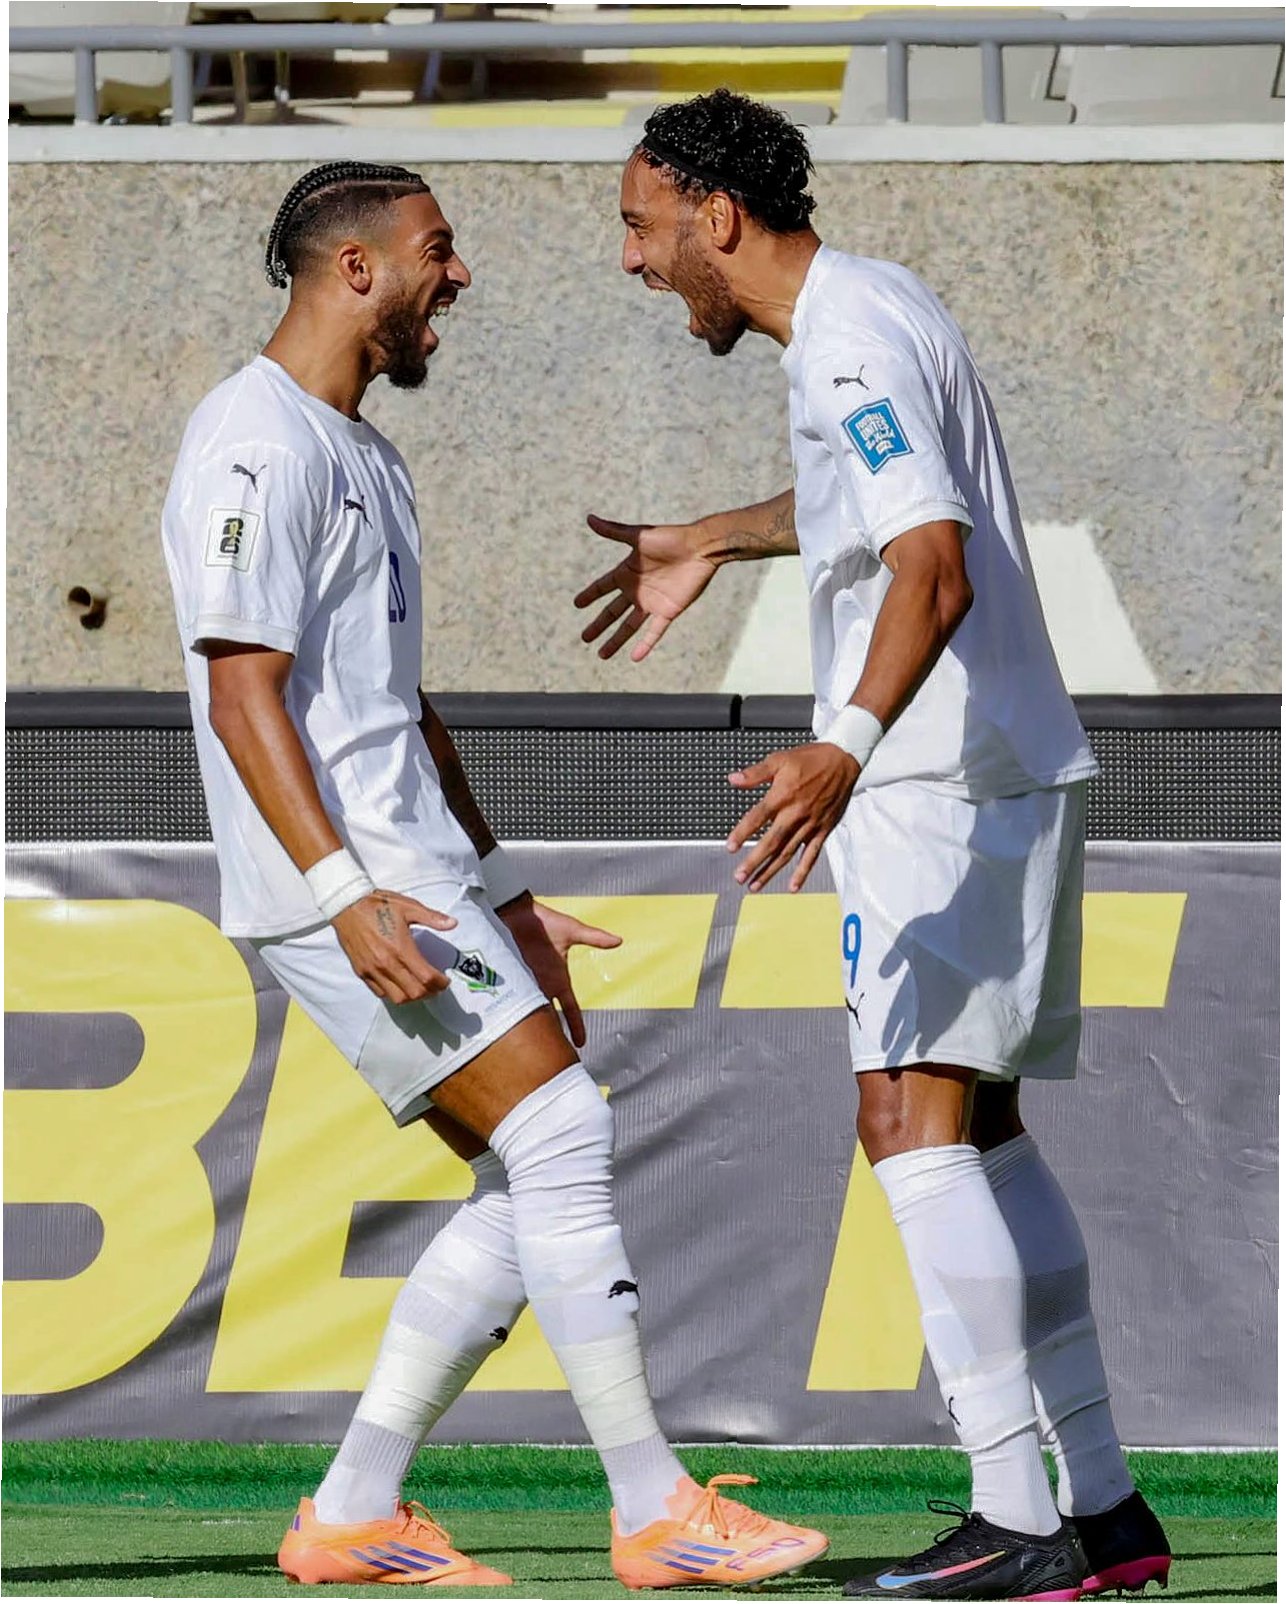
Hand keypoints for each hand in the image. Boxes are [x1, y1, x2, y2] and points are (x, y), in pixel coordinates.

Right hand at [332, 891, 456, 1003]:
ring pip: (398, 998)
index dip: (441, 983)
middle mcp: (386, 963)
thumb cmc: (377, 905)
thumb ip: (432, 918)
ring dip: (413, 997)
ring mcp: (373, 970)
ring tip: (420, 988)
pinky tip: (401, 984)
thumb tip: (452, 923)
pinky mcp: (362, 972)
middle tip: (437, 986)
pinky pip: (381, 992)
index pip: (426, 977)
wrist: (347, 905)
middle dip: (430, 992)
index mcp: (401, 948)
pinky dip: (394, 993)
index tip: (445, 981)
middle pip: (415, 992)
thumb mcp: (408, 907)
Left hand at [500, 893, 621, 1047]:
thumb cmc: (545, 921)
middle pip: (548, 1016)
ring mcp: (525, 982)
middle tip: (553, 1057)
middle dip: (551, 1035)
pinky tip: (509, 1026)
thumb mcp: (573, 930)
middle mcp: (542, 984)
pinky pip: (512, 998)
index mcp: (558, 978)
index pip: (570, 1008)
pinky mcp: (510, 977)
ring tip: (530, 1050)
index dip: (576, 1026)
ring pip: (529, 1011)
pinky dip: (511, 1010)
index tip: (581, 1045)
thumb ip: (594, 938)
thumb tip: (619, 940)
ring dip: (530, 1026)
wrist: (517, 911)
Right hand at [575, 513, 719, 660]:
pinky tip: (635, 657)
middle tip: (584, 638)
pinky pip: (654, 632)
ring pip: (629, 626)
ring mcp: (652, 602)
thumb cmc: (670, 538)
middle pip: (613, 612)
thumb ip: (613, 531)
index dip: (590, 594)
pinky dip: (645, 645)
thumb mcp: (638, 536)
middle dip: (599, 625)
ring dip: (615, 640)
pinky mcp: (668, 611)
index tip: (577, 604)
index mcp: (628, 572)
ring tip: (602, 655)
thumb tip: (589, 518)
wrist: (701, 547)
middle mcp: (638, 589)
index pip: (603, 587)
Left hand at [727, 743, 859, 892]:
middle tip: (739, 877)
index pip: (757, 818)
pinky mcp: (823, 830)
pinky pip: (812, 855)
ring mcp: (810, 824)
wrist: (844, 759)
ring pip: (788, 852)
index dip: (742, 833)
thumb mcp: (780, 759)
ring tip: (755, 885)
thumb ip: (755, 773)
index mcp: (783, 795)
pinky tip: (792, 886)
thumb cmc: (813, 759)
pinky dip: (802, 872)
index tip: (730, 847)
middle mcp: (796, 813)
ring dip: (771, 871)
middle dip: (754, 862)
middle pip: (772, 842)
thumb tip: (733, 779)